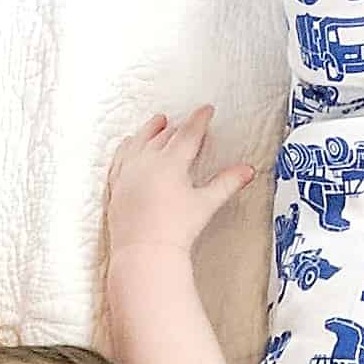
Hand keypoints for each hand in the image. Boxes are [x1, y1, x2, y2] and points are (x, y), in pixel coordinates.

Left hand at [106, 107, 253, 260]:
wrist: (144, 254)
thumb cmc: (175, 232)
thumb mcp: (205, 204)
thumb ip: (226, 183)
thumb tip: (248, 171)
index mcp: (170, 163)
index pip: (188, 133)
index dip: (200, 119)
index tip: (207, 110)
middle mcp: (146, 162)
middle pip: (164, 136)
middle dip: (177, 126)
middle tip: (186, 122)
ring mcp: (128, 173)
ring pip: (138, 142)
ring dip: (150, 130)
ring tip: (158, 121)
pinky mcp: (116, 187)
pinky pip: (119, 159)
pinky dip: (126, 148)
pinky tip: (128, 143)